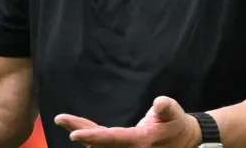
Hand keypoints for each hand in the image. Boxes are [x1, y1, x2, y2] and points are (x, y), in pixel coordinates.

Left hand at [55, 96, 200, 147]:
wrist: (185, 139)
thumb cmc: (177, 123)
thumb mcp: (176, 114)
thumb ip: (167, 108)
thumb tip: (159, 102)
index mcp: (141, 141)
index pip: (113, 140)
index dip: (93, 136)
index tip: (74, 134)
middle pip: (100, 144)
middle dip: (80, 131)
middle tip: (61, 119)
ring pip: (100, 144)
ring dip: (83, 132)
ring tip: (64, 120)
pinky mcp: (126, 146)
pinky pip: (105, 141)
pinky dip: (92, 134)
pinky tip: (79, 126)